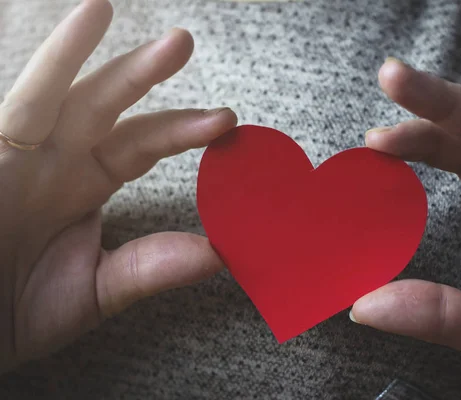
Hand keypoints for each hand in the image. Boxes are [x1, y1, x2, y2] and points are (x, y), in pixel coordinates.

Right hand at [0, 0, 236, 371]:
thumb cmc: (15, 315)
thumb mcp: (96, 292)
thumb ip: (150, 268)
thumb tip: (218, 254)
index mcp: (84, 185)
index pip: (140, 144)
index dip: (180, 130)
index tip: (226, 121)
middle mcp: (53, 162)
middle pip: (105, 105)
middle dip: (142, 73)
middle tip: (183, 41)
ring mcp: (15, 156)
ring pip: (52, 93)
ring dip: (77, 50)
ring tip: (101, 7)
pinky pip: (18, 107)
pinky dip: (43, 73)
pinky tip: (66, 33)